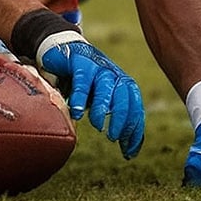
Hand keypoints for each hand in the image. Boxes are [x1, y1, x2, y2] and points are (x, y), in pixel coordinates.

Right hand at [38, 33, 144, 157]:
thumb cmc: (83, 80)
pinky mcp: (80, 63)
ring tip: (97, 126)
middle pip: (126, 99)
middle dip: (122, 121)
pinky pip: (83, 81)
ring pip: (106, 89)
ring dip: (102, 109)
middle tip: (113, 137)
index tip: (128, 152)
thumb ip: (109, 115)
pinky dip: (80, 97)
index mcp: (123, 85)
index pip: (135, 111)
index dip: (134, 132)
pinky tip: (76, 112)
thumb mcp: (99, 98)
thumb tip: (125, 147)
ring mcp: (98, 67)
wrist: (64, 47)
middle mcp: (114, 75)